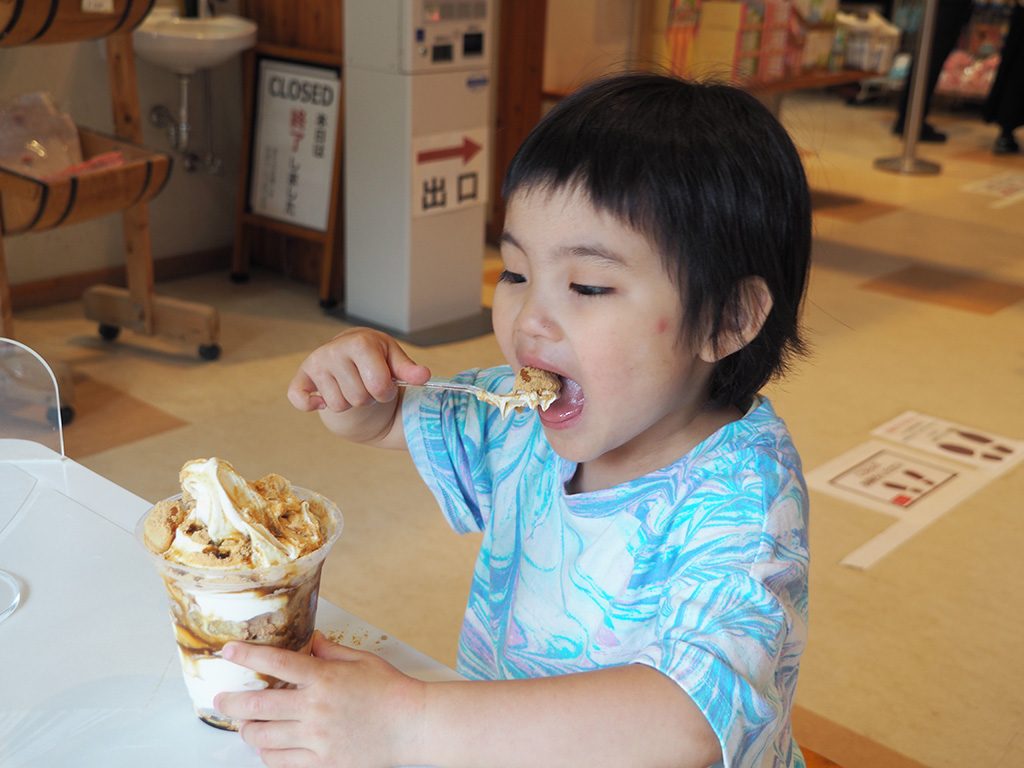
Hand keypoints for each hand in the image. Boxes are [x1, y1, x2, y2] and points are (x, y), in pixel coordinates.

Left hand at [214, 632, 425, 767]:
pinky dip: (266, 753)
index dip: (247, 656)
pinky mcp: (322, 761)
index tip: (228, 651)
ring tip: (244, 725)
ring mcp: (317, 738)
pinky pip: (281, 761)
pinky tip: (265, 746)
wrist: (412, 725)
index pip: (276, 663)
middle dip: (232, 702)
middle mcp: (315, 708)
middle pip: (258, 705)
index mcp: (324, 677)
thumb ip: (331, 651)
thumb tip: (311, 640)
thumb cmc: (391, 690)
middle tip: (222, 700)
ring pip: (264, 737)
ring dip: (247, 730)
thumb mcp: (361, 660)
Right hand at [288, 328, 429, 413]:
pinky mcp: (301, 377)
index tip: (385, 384)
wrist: (352, 351)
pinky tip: (323, 398)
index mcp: (359, 343)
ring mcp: (316, 364)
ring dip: (350, 403)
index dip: (386, 391)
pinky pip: (300, 401)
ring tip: (352, 385)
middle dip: (368, 397)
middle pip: (359, 398)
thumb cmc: (377, 356)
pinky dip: (313, 405)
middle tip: (366, 384)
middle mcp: (333, 351)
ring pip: (339, 406)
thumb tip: (423, 376)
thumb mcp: (394, 359)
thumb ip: (408, 369)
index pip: (378, 385)